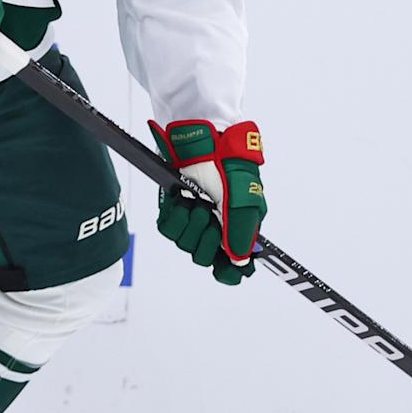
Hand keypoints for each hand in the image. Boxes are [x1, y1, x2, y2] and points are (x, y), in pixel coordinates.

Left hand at [150, 119, 266, 285]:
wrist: (204, 140)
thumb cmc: (230, 166)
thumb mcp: (244, 200)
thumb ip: (242, 231)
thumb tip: (240, 260)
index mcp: (238, 228)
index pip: (231, 267)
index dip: (228, 272)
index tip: (224, 267)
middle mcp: (215, 226)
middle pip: (204, 257)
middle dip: (206, 240)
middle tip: (209, 216)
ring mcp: (193, 218)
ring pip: (184, 244)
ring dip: (191, 225)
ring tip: (197, 204)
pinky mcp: (174, 208)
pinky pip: (168, 229)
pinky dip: (174, 217)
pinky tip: (181, 202)